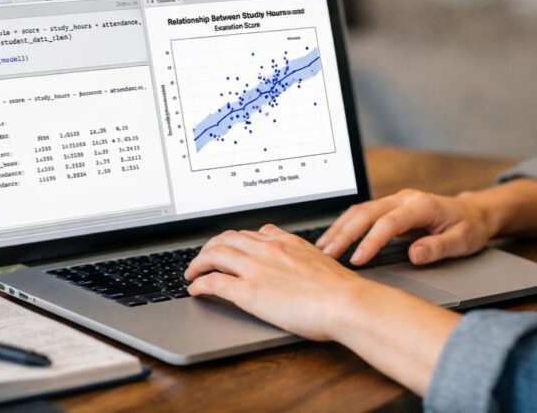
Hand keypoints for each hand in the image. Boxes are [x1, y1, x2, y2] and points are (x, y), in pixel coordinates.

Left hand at [184, 223, 369, 341]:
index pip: (251, 234)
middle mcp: (267, 250)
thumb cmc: (339, 289)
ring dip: (198, 263)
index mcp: (285, 242)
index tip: (229, 247)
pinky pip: (213, 281)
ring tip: (192, 272)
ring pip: (214, 255)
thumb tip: (298, 256)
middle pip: (227, 239)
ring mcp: (256, 268)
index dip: (234, 240)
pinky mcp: (248, 291)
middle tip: (203, 259)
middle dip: (210, 247)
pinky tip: (195, 289)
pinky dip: (199, 283)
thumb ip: (302, 254)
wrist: (344, 301)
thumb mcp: (320, 261)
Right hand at [315, 188, 495, 265]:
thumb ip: (438, 247)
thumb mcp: (462, 241)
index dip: (371, 241)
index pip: (389, 222)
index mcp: (422, 205)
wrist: (473, 213)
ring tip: (321, 250)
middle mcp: (405, 198)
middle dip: (345, 233)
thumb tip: (414, 255)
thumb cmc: (469, 227)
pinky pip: (362, 214)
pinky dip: (344, 227)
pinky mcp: (389, 208)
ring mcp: (395, 201)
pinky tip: (332, 240)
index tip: (357, 260)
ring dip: (339, 229)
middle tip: (327, 255)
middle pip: (367, 212)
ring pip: (360, 211)